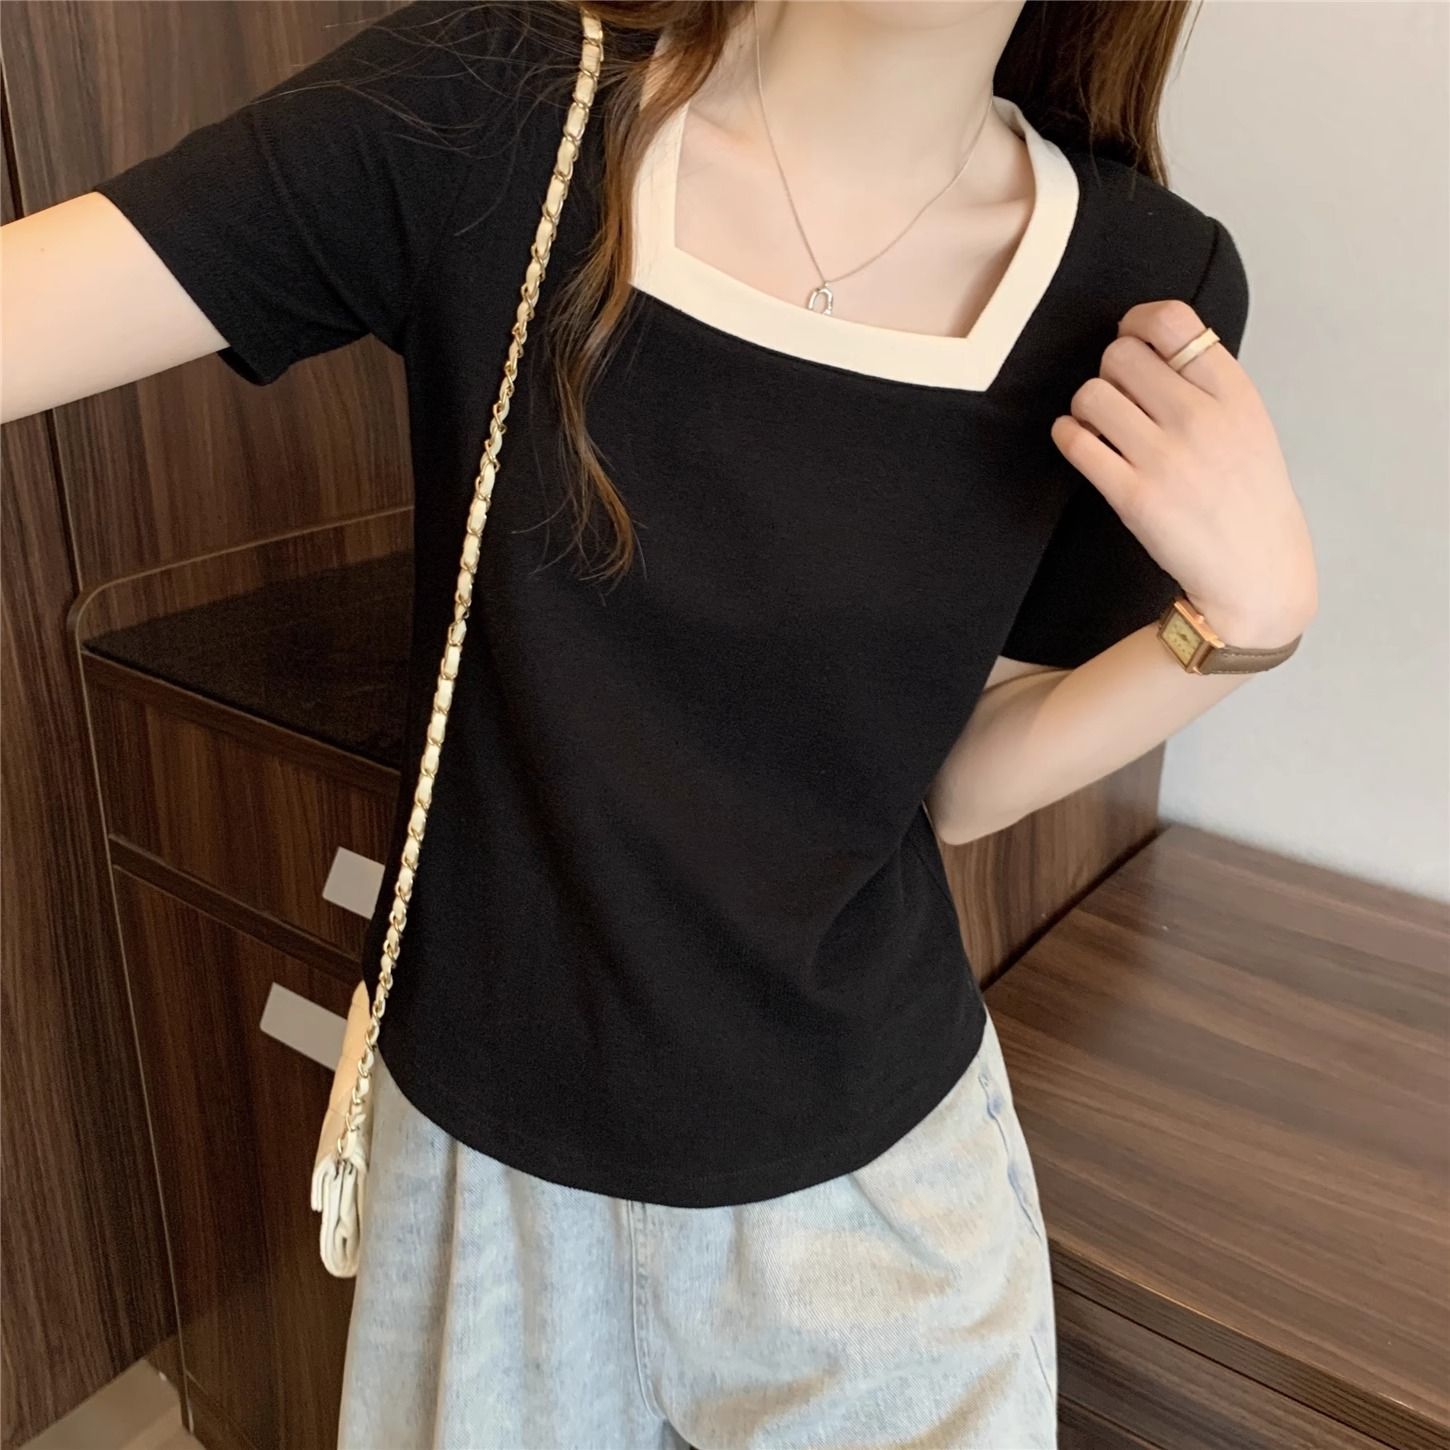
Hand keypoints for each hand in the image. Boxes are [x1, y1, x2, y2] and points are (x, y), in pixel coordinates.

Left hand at [1049, 300, 1316, 648]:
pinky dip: (1068, 436)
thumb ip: (1206, 381)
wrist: (1254, 571)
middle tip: (1119, 397)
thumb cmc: (1247, 496)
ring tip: (1101, 426)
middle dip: (1109, 371)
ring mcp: (1165, 457)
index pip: (1172, 320)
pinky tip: (1083, 444)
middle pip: (1119, 354)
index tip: (1130, 338)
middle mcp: (1200, 417)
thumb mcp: (1248, 422)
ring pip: (1091, 394)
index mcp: (1234, 392)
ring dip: (1086, 406)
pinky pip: (1075, 441)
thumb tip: (1149, 343)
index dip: (1137, 322)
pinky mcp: (1132, 495)